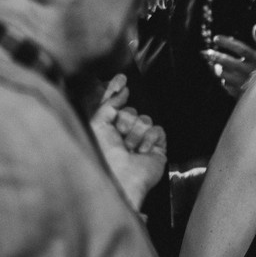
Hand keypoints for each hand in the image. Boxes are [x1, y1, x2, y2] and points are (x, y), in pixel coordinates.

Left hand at [90, 74, 167, 209]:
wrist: (122, 178)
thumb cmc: (103, 156)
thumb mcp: (98, 124)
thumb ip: (109, 103)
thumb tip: (122, 89)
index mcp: (107, 131)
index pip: (114, 106)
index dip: (117, 91)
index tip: (121, 78)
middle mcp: (123, 135)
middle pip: (131, 111)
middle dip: (124, 122)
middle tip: (119, 138)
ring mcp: (141, 141)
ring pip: (144, 119)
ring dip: (136, 134)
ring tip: (130, 150)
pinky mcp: (157, 147)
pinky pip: (157, 130)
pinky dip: (149, 139)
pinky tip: (142, 152)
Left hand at [203, 31, 255, 97]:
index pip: (240, 49)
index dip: (227, 43)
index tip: (215, 38)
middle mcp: (251, 70)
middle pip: (229, 62)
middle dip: (217, 57)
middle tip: (208, 52)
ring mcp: (245, 82)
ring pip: (225, 75)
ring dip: (219, 70)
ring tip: (216, 66)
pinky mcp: (242, 92)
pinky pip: (227, 85)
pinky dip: (225, 81)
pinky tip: (226, 78)